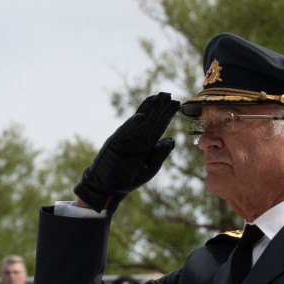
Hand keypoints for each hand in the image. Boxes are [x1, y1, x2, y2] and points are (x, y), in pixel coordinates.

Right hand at [72, 92, 179, 211]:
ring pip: (139, 122)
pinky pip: (126, 131)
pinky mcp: (115, 143)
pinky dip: (133, 124)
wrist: (108, 189)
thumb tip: (172, 140)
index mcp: (146, 145)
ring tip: (157, 98)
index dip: (166, 115)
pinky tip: (142, 116)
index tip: (175, 103)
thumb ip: (160, 154)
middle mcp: (137, 139)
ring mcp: (126, 139)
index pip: (158, 126)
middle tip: (167, 94)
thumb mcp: (149, 168)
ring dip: (148, 110)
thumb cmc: (128, 180)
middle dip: (159, 108)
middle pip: (150, 120)